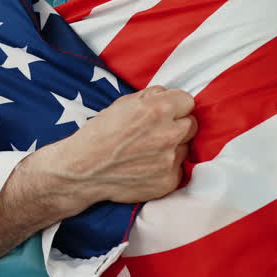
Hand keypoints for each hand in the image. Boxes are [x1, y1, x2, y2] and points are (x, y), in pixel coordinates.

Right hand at [34, 86, 196, 208]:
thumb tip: (169, 96)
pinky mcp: (169, 181)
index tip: (166, 112)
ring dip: (173, 147)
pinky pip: (179, 168)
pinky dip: (167, 167)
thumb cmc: (100, 133)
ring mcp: (171, 160)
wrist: (84, 169)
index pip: (188, 101)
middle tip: (157, 131)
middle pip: (191, 124)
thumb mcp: (123, 103)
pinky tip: (148, 166)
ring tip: (148, 150)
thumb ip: (152, 96)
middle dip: (177, 125)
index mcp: (159, 109)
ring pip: (186, 147)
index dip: (175, 106)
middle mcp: (169, 134)